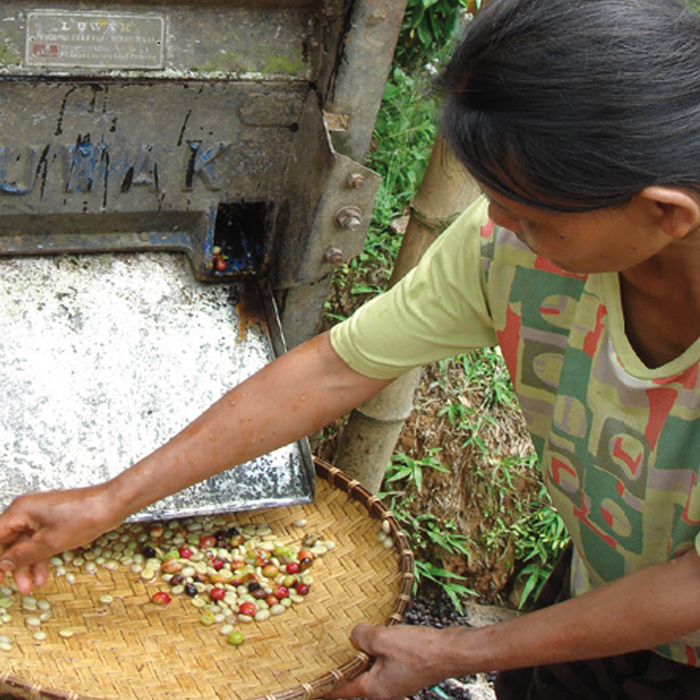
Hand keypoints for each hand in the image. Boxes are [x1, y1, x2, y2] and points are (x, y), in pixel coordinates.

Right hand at [0, 483, 120, 594]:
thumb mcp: (49, 543)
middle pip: (10, 542)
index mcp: (21, 510)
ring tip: (32, 586)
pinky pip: (40, 541)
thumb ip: (22, 555)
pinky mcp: (55, 521)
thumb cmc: (84, 516)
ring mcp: (42, 515)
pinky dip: (41, 557)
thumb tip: (3, 564)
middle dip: (13, 566)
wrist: (112, 505)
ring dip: (28, 565)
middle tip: (18, 586)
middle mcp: (28, 510)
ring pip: (26, 544)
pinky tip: (43, 575)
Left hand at [324, 623, 459, 699]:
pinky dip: (376, 651)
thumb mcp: (383, 640)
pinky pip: (383, 662)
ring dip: (360, 655)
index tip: (307, 685)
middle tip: (323, 653)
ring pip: (369, 669)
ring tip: (348, 640)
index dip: (323, 686)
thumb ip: (361, 638)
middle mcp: (383, 690)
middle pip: (355, 679)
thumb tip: (354, 637)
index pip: (341, 690)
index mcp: (374, 690)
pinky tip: (375, 636)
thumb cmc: (418, 650)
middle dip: (342, 667)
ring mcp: (395, 682)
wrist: (452, 651)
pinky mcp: (405, 671)